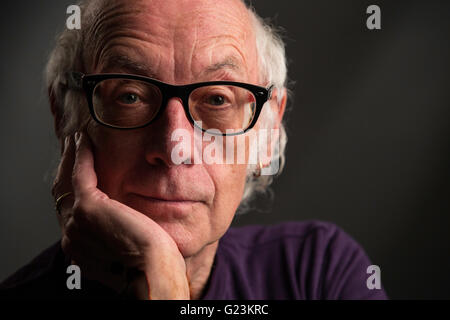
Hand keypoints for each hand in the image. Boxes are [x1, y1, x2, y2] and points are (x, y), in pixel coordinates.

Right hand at [52, 132, 189, 298]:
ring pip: (72, 181)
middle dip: (69, 170)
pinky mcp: (88, 208)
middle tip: (74, 148)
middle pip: (68, 194)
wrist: (152, 271)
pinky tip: (83, 141)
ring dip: (74, 159)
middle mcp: (72, 235)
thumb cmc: (151, 264)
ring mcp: (77, 222)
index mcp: (81, 247)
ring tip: (77, 142)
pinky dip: (82, 155)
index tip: (82, 171)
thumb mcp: (131, 248)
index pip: (76, 211)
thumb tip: (133, 226)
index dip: (78, 189)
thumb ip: (122, 235)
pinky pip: (81, 174)